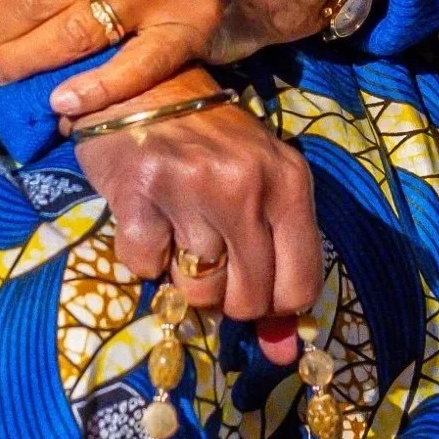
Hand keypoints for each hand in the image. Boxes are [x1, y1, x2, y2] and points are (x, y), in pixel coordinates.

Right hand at [71, 67, 322, 362]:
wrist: (144, 83)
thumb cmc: (209, 143)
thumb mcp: (260, 191)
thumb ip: (278, 269)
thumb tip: (284, 355)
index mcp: (288, 182)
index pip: (299, 287)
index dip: (273, 304)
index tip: (251, 284)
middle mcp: (246, 185)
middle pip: (247, 299)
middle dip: (225, 294)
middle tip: (209, 251)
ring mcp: (192, 187)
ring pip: (197, 290)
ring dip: (182, 273)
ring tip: (178, 224)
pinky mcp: (139, 190)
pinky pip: (144, 268)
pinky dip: (143, 253)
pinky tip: (147, 214)